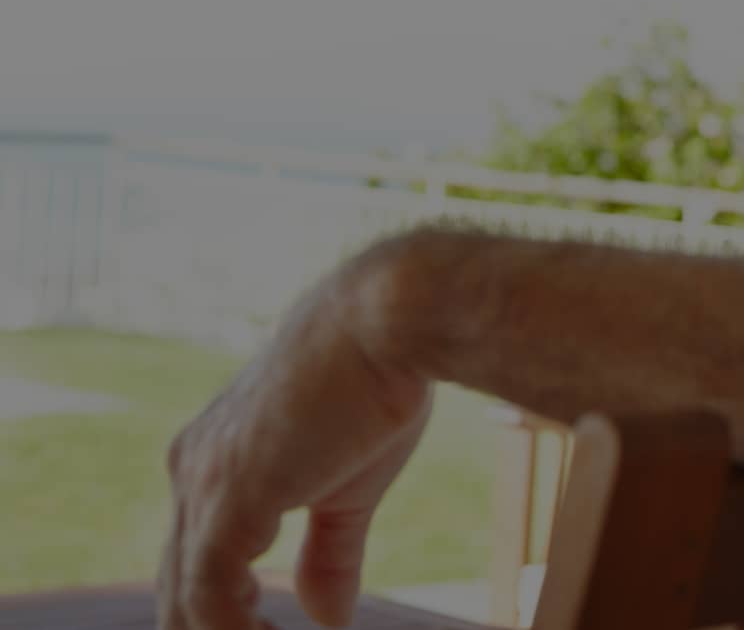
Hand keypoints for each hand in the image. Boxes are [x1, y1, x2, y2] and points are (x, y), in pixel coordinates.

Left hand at [158, 264, 431, 628]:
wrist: (387, 324)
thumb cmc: (376, 384)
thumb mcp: (351, 485)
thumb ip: (329, 551)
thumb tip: (329, 619)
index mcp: (213, 458)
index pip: (194, 559)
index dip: (221, 612)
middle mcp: (192, 469)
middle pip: (176, 588)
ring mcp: (205, 484)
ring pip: (183, 600)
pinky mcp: (231, 496)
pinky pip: (208, 595)